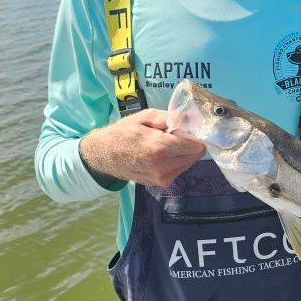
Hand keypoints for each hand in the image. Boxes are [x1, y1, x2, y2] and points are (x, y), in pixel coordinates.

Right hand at [79, 109, 205, 185]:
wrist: (104, 154)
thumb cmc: (123, 132)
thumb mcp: (145, 116)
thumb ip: (170, 117)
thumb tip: (190, 119)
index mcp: (160, 147)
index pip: (196, 145)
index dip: (194, 134)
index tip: (186, 129)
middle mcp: (163, 166)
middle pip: (196, 155)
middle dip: (190, 143)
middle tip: (175, 135)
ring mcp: (162, 178)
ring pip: (189, 162)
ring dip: (184, 152)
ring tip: (165, 144)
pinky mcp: (162, 183)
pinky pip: (180, 169)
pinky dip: (177, 160)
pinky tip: (163, 154)